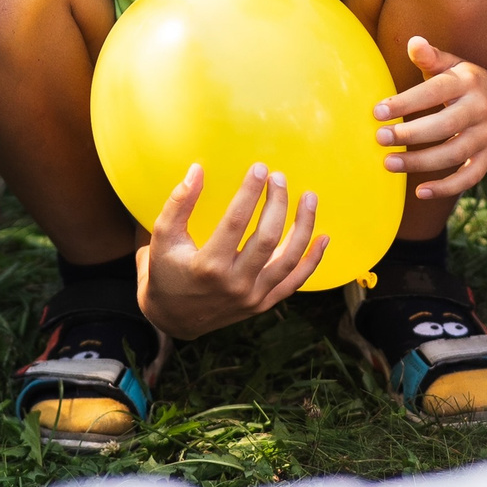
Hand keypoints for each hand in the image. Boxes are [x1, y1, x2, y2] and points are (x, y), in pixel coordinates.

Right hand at [134, 161, 325, 338]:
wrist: (174, 318)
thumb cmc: (166, 270)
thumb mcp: (163, 237)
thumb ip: (179, 203)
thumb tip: (197, 169)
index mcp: (208, 266)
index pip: (236, 222)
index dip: (250, 192)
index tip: (260, 168)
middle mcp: (234, 284)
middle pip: (267, 239)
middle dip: (277, 203)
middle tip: (279, 178)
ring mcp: (252, 296)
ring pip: (288, 260)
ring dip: (303, 227)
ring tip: (309, 197)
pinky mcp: (263, 304)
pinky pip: (295, 282)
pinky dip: (312, 261)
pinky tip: (323, 237)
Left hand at [373, 36, 486, 200]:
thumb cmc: (472, 83)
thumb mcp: (456, 65)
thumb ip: (432, 58)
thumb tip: (413, 42)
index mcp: (468, 82)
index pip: (435, 92)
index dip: (406, 102)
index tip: (377, 111)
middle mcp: (480, 109)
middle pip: (445, 126)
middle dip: (410, 134)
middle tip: (379, 138)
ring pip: (454, 154)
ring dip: (421, 162)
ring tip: (389, 163)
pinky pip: (469, 177)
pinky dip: (446, 188)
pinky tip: (420, 192)